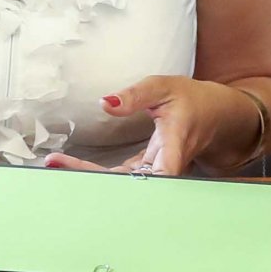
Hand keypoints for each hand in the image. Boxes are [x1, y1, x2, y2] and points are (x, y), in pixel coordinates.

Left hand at [41, 77, 263, 177]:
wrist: (215, 116)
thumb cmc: (193, 100)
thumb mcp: (166, 87)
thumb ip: (136, 95)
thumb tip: (104, 104)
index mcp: (175, 145)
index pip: (157, 173)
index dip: (132, 183)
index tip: (101, 181)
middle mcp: (165, 166)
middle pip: (129, 184)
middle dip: (91, 178)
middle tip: (55, 166)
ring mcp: (156, 171)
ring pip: (122, 184)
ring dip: (88, 176)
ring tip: (55, 164)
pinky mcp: (148, 171)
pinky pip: (120, 178)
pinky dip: (95, 173)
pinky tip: (69, 165)